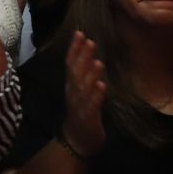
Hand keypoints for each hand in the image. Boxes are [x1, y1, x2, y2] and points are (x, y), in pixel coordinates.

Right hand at [61, 31, 107, 157]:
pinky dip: (96, 96)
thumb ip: (84, 75)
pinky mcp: (88, 118)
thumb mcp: (81, 91)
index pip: (70, 63)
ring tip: (97, 62)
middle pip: (76, 72)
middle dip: (82, 56)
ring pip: (83, 88)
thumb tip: (91, 55)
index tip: (79, 33)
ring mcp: (79, 105)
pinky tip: (102, 86)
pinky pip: (92, 105)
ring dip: (90, 75)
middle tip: (90, 41)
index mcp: (72, 85)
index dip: (74, 49)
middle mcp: (73, 93)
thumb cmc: (82, 112)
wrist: (78, 140)